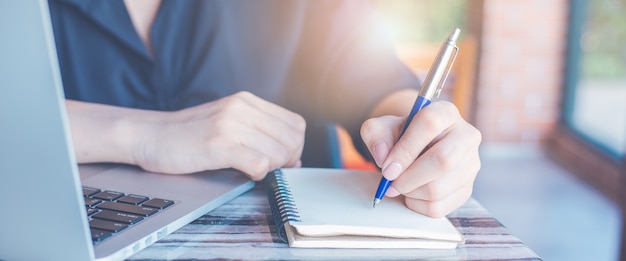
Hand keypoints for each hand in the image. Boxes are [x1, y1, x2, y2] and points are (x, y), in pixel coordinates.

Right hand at [131, 91, 305, 179]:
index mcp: (247, 101)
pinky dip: (257, 174)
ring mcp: (230, 125)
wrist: (148, 135)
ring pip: (278, 153)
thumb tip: (293, 156)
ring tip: (249, 168)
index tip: (283, 160)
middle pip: (292, 139)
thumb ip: (258, 132)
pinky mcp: (218, 144)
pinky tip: (241, 172)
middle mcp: (241, 108)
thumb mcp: (227, 122)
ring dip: (270, 168)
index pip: (296, 124)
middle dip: (287, 160)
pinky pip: (259, 163)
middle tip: (268, 168)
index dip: (295, 146)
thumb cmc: (187, 135)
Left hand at [360, 101, 481, 216]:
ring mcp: (471, 164)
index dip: (405, 148)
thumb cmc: (399, 136)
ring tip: (399, 185)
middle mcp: (466, 136)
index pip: (430, 124)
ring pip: (439, 188)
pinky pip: (439, 207)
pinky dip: (417, 205)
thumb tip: (383, 155)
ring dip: (410, 192)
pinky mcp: (467, 189)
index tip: (387, 167)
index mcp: (446, 112)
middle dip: (409, 177)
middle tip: (391, 182)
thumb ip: (375, 135)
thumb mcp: (381, 128)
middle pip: (443, 160)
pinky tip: (411, 193)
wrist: (415, 150)